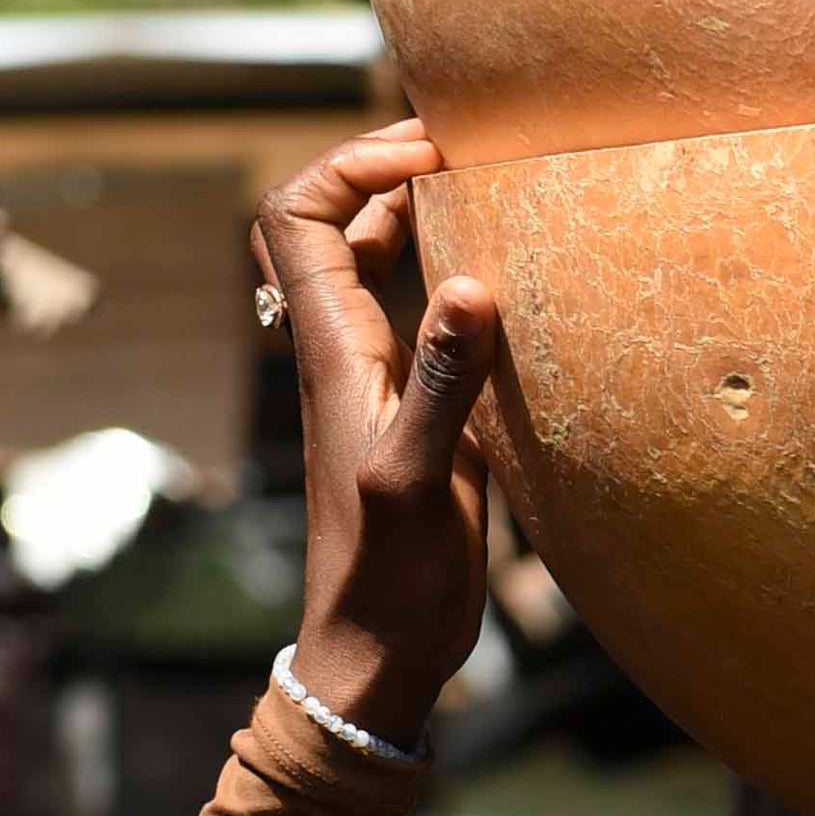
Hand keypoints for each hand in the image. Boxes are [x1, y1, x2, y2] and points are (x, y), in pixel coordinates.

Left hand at [249, 125, 505, 754]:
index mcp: (333, 354)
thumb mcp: (417, 481)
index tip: (428, 154)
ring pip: (380, 269)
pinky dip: (457, 283)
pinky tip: (514, 287)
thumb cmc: (387, 584)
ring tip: (496, 199)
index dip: (350, 165)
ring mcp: (384, 383)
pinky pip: (425, 322)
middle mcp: (349, 354)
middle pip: (336, 227)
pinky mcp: (422, 416)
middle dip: (390, 174)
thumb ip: (442, 384)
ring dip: (423, 222)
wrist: (378, 660)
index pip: (299, 217)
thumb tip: (469, 286)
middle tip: (471, 157)